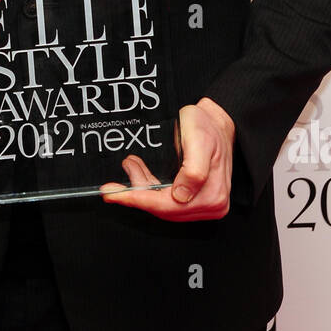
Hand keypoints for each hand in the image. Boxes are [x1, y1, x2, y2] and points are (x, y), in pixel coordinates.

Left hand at [99, 98, 234, 220]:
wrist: (217, 122)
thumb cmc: (208, 127)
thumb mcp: (199, 140)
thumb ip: (193, 170)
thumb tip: (180, 195)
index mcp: (212, 195)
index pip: (167, 205)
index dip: (137, 200)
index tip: (113, 195)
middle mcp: (211, 204)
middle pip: (163, 208)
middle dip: (137, 193)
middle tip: (114, 183)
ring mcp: (204, 203)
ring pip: (162, 204)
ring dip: (142, 188)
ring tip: (131, 166)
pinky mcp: (195, 199)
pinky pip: (167, 199)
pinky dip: (150, 187)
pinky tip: (140, 173)